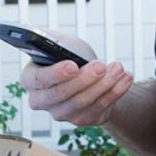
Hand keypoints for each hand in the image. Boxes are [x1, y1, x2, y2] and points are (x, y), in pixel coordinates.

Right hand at [19, 33, 133, 125]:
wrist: (86, 73)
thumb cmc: (67, 55)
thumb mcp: (57, 43)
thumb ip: (48, 38)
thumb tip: (43, 36)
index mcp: (30, 80)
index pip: (39, 80)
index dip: (56, 74)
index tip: (73, 65)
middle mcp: (41, 101)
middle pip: (61, 94)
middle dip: (84, 79)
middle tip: (101, 66)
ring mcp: (60, 113)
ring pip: (83, 102)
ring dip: (104, 84)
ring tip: (118, 68)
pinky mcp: (81, 119)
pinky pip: (99, 108)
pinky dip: (115, 92)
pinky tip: (125, 78)